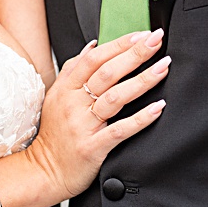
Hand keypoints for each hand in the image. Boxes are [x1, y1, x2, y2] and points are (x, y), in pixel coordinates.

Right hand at [27, 30, 168, 199]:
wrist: (44, 171)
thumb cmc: (55, 134)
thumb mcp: (56, 96)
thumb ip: (74, 69)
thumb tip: (93, 44)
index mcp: (67, 88)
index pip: (95, 58)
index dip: (120, 44)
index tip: (142, 35)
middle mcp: (74, 103)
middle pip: (107, 72)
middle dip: (135, 54)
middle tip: (157, 41)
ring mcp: (83, 125)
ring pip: (115, 97)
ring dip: (142, 80)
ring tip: (163, 67)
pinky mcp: (93, 147)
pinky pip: (120, 130)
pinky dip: (141, 118)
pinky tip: (158, 107)